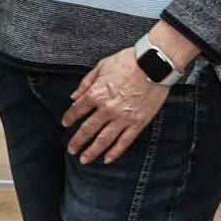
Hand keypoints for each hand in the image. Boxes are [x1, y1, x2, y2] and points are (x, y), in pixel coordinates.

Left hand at [62, 49, 170, 164]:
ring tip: (84, 159)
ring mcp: (123, 118)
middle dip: (77, 141)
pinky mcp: (138, 122)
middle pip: (87, 129)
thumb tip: (74, 97)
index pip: (77, 110)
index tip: (65, 124)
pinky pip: (124, 141)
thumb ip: (86, 83)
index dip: (69, 118)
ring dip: (92, 151)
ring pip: (103, 140)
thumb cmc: (128, 61)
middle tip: (71, 149)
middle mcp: (107, 109)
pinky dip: (115, 152)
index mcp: (96, 93)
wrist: (154, 63)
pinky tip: (108, 159)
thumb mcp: (102, 66)